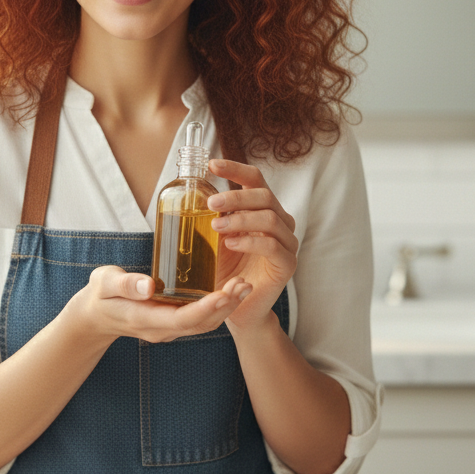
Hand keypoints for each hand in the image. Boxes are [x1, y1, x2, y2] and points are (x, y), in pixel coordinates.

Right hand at [65, 265, 252, 343]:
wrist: (95, 314)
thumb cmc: (100, 294)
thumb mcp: (104, 282)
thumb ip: (125, 283)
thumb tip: (149, 285)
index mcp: (144, 319)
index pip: (181, 320)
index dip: (205, 309)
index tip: (224, 293)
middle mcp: (161, 329)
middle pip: (200, 324)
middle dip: (224, 307)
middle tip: (244, 285)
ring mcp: (169, 329)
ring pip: (204, 324)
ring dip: (227, 308)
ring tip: (245, 287)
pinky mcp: (174, 322)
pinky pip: (201, 319)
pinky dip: (219, 307)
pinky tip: (232, 290)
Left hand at [207, 159, 298, 330]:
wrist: (239, 308)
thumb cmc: (226, 271)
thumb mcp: (214, 239)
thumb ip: (211, 217)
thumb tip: (187, 194)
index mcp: (263, 209)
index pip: (255, 179)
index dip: (236, 169)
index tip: (212, 165)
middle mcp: (280, 221)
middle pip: (264, 196)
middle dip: (235, 197)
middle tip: (210, 203)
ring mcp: (287, 242)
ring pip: (270, 218)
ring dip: (241, 218)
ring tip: (217, 226)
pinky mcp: (287, 264)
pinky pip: (273, 246)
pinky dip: (251, 242)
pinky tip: (232, 244)